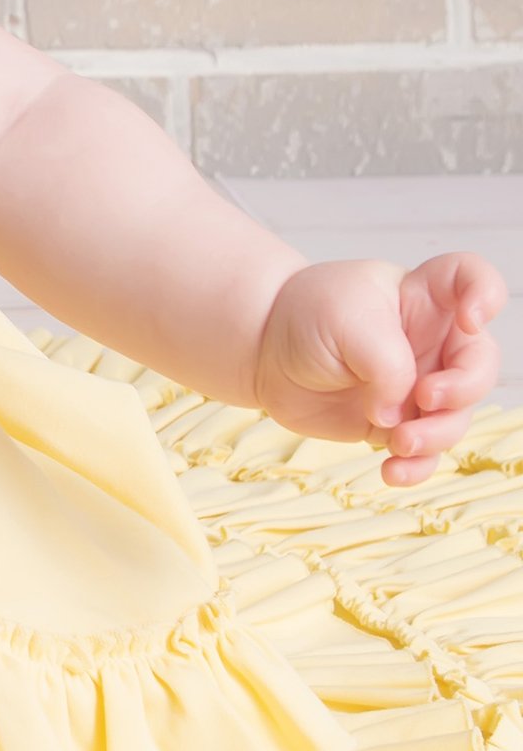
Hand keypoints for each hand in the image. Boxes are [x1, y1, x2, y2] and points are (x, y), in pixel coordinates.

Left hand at [251, 254, 508, 484]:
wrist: (266, 351)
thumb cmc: (307, 317)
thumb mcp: (344, 322)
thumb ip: (385, 364)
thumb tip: (397, 416)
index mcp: (423, 296)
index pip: (472, 278)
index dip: (484, 295)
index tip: (468, 319)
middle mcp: (432, 342)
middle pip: (479, 365)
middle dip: (464, 388)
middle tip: (425, 397)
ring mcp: (420, 385)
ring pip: (455, 418)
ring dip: (436, 436)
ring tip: (399, 442)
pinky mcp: (399, 423)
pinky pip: (423, 453)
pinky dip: (415, 468)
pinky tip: (392, 472)